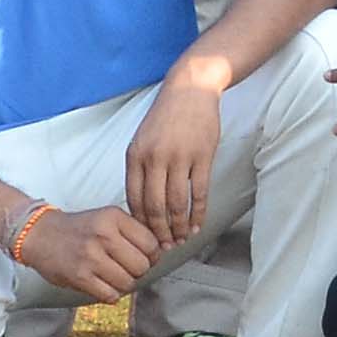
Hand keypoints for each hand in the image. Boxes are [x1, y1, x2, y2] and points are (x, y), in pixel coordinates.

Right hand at [12, 201, 161, 302]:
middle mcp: (104, 235)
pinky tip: (103, 284)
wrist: (40, 234)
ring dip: (124, 284)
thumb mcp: (106, 217)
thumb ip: (132, 231)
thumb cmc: (79, 228)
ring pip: (127, 283)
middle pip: (142, 265)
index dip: (153, 255)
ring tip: (114, 277)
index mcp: (113, 217)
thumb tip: (159, 252)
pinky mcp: (80, 277)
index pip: (151, 243)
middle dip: (139, 272)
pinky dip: (111, 294)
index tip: (146, 258)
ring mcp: (91, 257)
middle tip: (129, 269)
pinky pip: (110, 295)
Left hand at [128, 71, 228, 237]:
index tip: (145, 238)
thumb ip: (140, 169)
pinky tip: (197, 225)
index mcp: (135, 155)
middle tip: (164, 247)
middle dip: (159, 232)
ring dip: (179, 226)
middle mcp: (154, 158)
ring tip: (181, 239)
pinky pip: (199, 193)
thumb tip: (140, 207)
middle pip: (154, 207)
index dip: (140, 224)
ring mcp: (179, 157)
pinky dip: (198, 214)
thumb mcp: (142, 140)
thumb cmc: (165, 118)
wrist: (191, 89)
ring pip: (177, 204)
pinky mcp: (202, 156)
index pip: (134, 200)